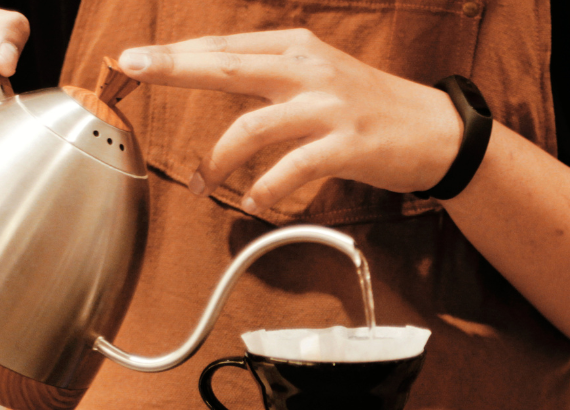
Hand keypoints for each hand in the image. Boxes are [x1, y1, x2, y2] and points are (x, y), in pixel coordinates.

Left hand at [118, 29, 461, 214]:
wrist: (435, 131)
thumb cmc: (370, 109)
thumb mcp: (320, 76)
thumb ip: (272, 76)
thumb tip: (217, 78)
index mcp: (298, 49)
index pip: (225, 47)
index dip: (178, 53)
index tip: (137, 58)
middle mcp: (308, 70)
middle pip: (226, 66)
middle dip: (175, 68)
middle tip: (134, 70)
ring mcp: (327, 107)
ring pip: (251, 127)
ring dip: (216, 160)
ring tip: (199, 184)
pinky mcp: (345, 145)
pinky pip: (291, 168)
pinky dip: (265, 189)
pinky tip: (253, 202)